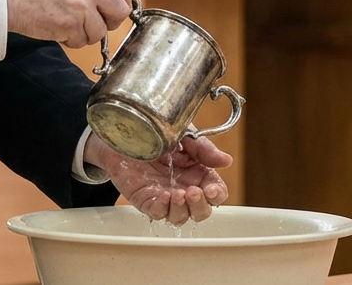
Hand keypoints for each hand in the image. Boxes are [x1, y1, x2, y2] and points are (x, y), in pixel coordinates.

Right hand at [1, 0, 131, 48]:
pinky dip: (71, 40)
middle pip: (121, 10)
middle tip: (95, 23)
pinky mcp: (72, 22)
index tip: (113, 11)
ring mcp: (82, 3)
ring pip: (101, 30)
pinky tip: (57, 29)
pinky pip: (83, 41)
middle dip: (110, 21)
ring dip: (86, 33)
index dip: (121, 2)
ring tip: (66, 24)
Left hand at [85, 132, 231, 223]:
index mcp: (198, 174)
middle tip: (193, 192)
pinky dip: (162, 208)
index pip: (216, 193)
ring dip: (182, 209)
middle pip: (201, 212)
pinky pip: (157, 213)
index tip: (212, 190)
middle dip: (200, 206)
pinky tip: (163, 196)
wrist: (125, 133)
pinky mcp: (146, 200)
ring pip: (180, 217)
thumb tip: (227, 161)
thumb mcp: (184, 137)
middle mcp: (184, 189)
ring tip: (177, 193)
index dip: (217, 195)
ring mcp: (165, 197)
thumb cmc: (156, 135)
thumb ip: (204, 149)